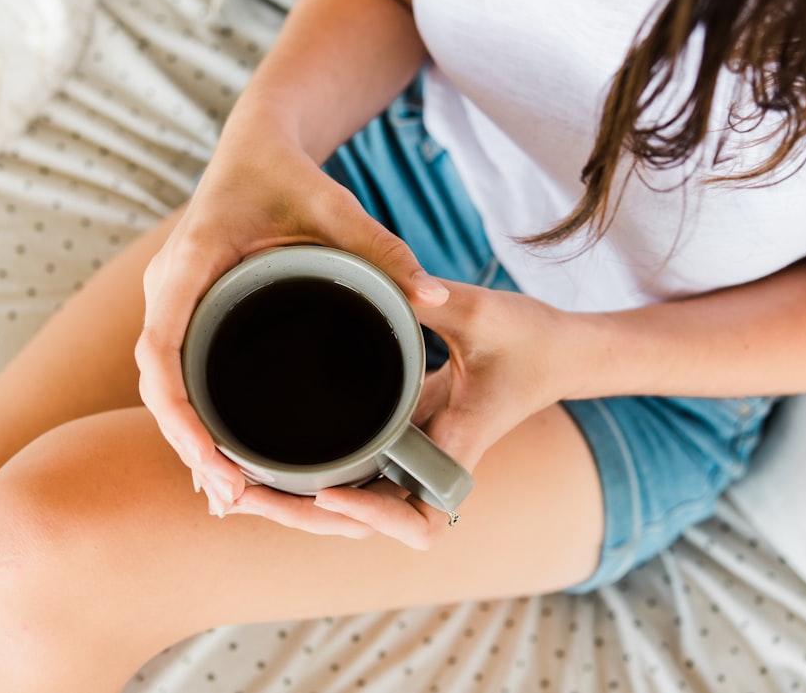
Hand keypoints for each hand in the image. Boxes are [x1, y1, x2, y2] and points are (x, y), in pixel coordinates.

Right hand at [134, 110, 449, 513]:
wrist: (256, 146)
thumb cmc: (289, 174)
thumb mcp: (335, 206)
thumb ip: (382, 248)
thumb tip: (434, 297)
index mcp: (193, 260)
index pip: (160, 345)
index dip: (177, 408)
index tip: (209, 455)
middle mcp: (170, 286)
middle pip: (156, 378)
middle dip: (185, 441)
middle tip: (229, 496)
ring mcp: (173, 299)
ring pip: (163, 382)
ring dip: (185, 438)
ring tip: (226, 495)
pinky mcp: (188, 309)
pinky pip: (177, 370)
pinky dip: (191, 416)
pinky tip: (215, 460)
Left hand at [221, 282, 573, 548]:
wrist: (563, 352)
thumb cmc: (534, 338)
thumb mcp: (481, 311)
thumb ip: (428, 297)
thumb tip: (377, 282)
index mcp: (457, 446)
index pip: (416, 517)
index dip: (369, 516)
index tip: (327, 489)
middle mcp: (434, 462)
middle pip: (366, 522)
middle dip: (307, 518)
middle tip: (244, 495)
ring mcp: (419, 455)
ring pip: (358, 506)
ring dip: (304, 506)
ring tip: (242, 488)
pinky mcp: (409, 437)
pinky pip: (360, 471)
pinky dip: (319, 477)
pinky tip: (273, 462)